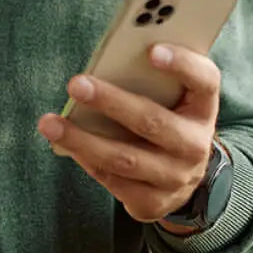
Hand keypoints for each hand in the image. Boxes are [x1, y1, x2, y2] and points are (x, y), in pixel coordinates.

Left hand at [36, 44, 220, 224]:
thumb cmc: (167, 117)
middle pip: (152, 121)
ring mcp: (176, 177)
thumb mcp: (171, 96)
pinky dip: (85, 159)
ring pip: (125, 158)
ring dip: (82, 140)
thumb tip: (104, 63)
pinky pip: (113, 180)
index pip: (204, 81)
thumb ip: (149, 77)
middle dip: (111, 102)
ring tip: (49, 123)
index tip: (152, 50)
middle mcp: (195, 144)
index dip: (182, 64)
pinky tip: (64, 144)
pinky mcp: (154, 202)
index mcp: (203, 107)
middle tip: (76, 84)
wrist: (183, 175)